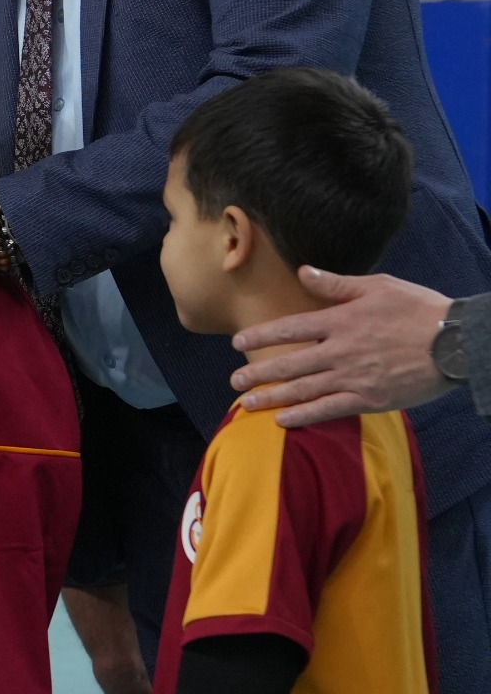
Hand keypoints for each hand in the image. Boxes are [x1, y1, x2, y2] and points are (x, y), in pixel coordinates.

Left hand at [231, 269, 455, 425]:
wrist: (459, 343)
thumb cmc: (420, 310)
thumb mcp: (379, 287)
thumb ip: (337, 284)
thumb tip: (303, 273)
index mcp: (341, 321)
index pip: (290, 328)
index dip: (261, 335)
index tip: (237, 341)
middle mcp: (341, 351)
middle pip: (290, 364)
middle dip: (258, 373)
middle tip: (234, 380)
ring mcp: (354, 377)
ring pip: (303, 389)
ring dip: (272, 397)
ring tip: (246, 403)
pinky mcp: (370, 399)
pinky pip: (329, 409)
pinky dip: (303, 416)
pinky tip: (282, 421)